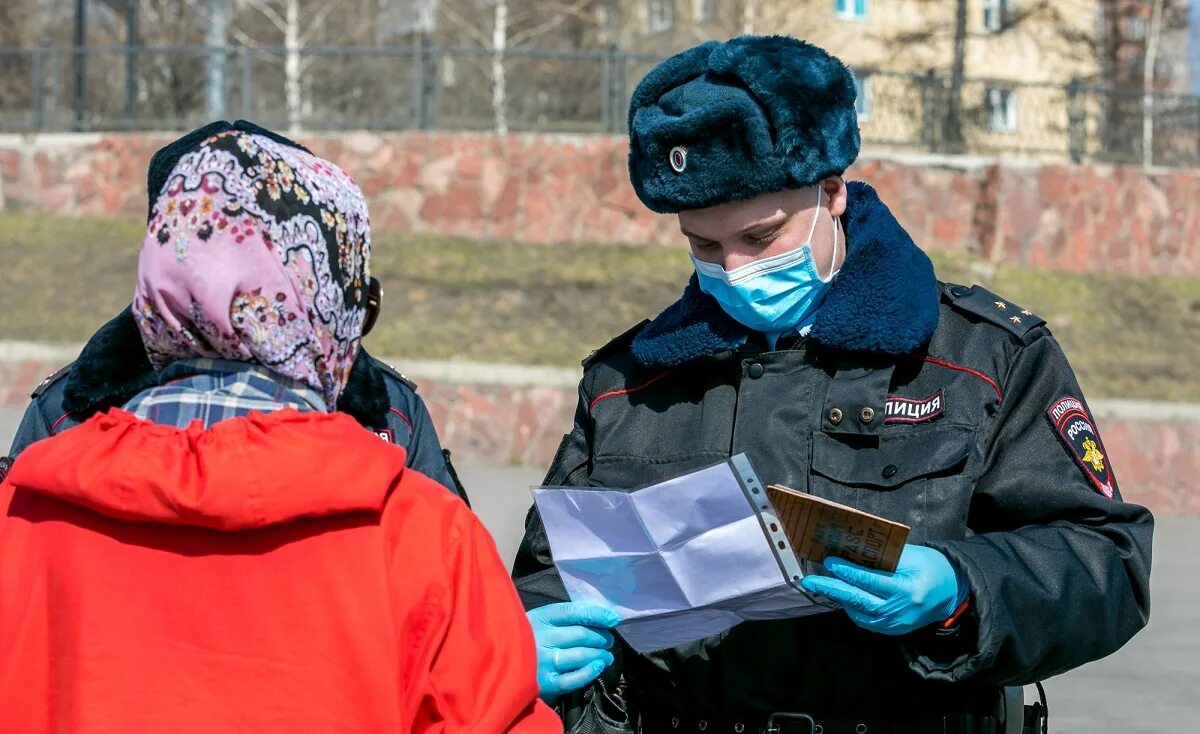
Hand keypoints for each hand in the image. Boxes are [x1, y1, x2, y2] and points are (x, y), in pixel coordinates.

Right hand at [527, 602, 620, 702]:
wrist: (494, 662)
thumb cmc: (521, 638)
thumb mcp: (535, 620)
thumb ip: (559, 618)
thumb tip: (596, 618)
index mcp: (540, 618)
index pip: (574, 612)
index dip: (597, 614)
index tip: (613, 619)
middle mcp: (542, 637)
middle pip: (581, 634)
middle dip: (601, 637)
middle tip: (609, 640)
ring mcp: (543, 661)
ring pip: (581, 655)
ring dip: (600, 655)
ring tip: (607, 656)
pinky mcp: (545, 682)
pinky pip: (573, 678)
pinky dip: (589, 672)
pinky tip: (598, 667)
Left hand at [800, 544, 967, 635]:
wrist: (953, 592)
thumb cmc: (932, 567)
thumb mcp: (910, 556)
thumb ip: (881, 557)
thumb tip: (850, 551)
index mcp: (908, 590)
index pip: (871, 582)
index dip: (848, 572)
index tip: (829, 562)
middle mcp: (901, 612)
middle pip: (859, 601)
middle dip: (833, 590)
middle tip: (810, 582)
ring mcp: (897, 625)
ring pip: (859, 613)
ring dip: (840, 598)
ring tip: (822, 584)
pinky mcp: (893, 630)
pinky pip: (866, 620)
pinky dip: (852, 607)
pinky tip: (842, 595)